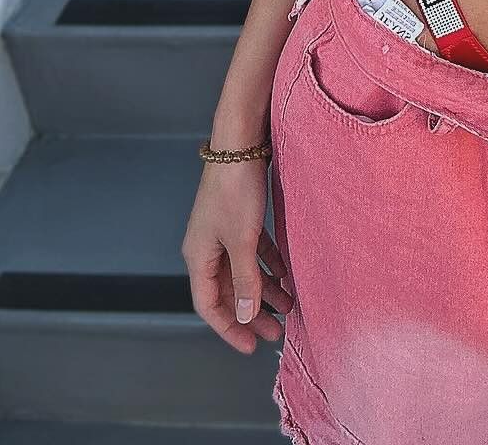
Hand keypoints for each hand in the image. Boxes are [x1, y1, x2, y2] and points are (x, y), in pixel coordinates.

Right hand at [182, 156, 294, 354]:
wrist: (240, 141)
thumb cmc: (236, 188)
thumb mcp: (243, 240)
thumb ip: (245, 279)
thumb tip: (247, 316)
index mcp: (198, 256)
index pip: (209, 306)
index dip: (230, 328)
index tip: (252, 346)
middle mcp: (207, 247)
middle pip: (228, 291)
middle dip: (252, 313)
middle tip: (277, 332)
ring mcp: (223, 231)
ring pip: (243, 271)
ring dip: (265, 289)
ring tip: (289, 305)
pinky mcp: (239, 216)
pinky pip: (253, 250)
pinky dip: (268, 264)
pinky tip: (286, 273)